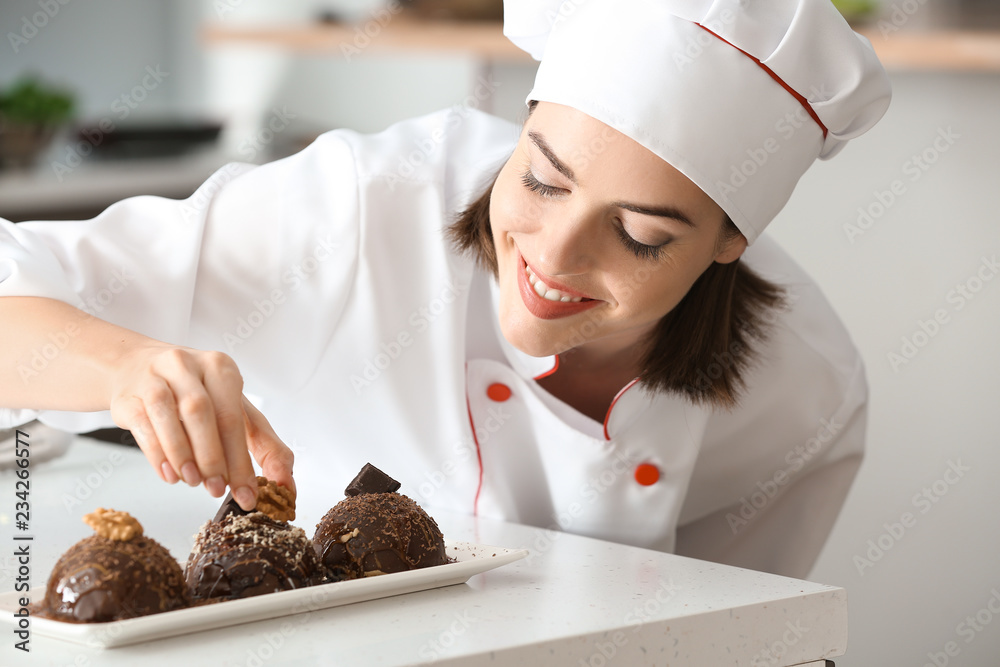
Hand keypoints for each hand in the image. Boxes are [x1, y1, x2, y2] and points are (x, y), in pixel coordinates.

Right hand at [108, 346, 293, 509]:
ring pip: (168, 415)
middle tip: (218, 490)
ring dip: (183, 456)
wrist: (136, 368)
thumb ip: (263, 444)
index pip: (233, 417)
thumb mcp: (234, 409)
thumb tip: (285, 483)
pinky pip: (143, 425)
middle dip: (212, 457)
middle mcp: (187, 365)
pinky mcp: (127, 394)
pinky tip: (170, 475)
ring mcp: (153, 376)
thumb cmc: (195, 393)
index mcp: (221, 367)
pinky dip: (157, 454)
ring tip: (194, 482)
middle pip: (201, 413)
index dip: (241, 459)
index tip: (248, 494)